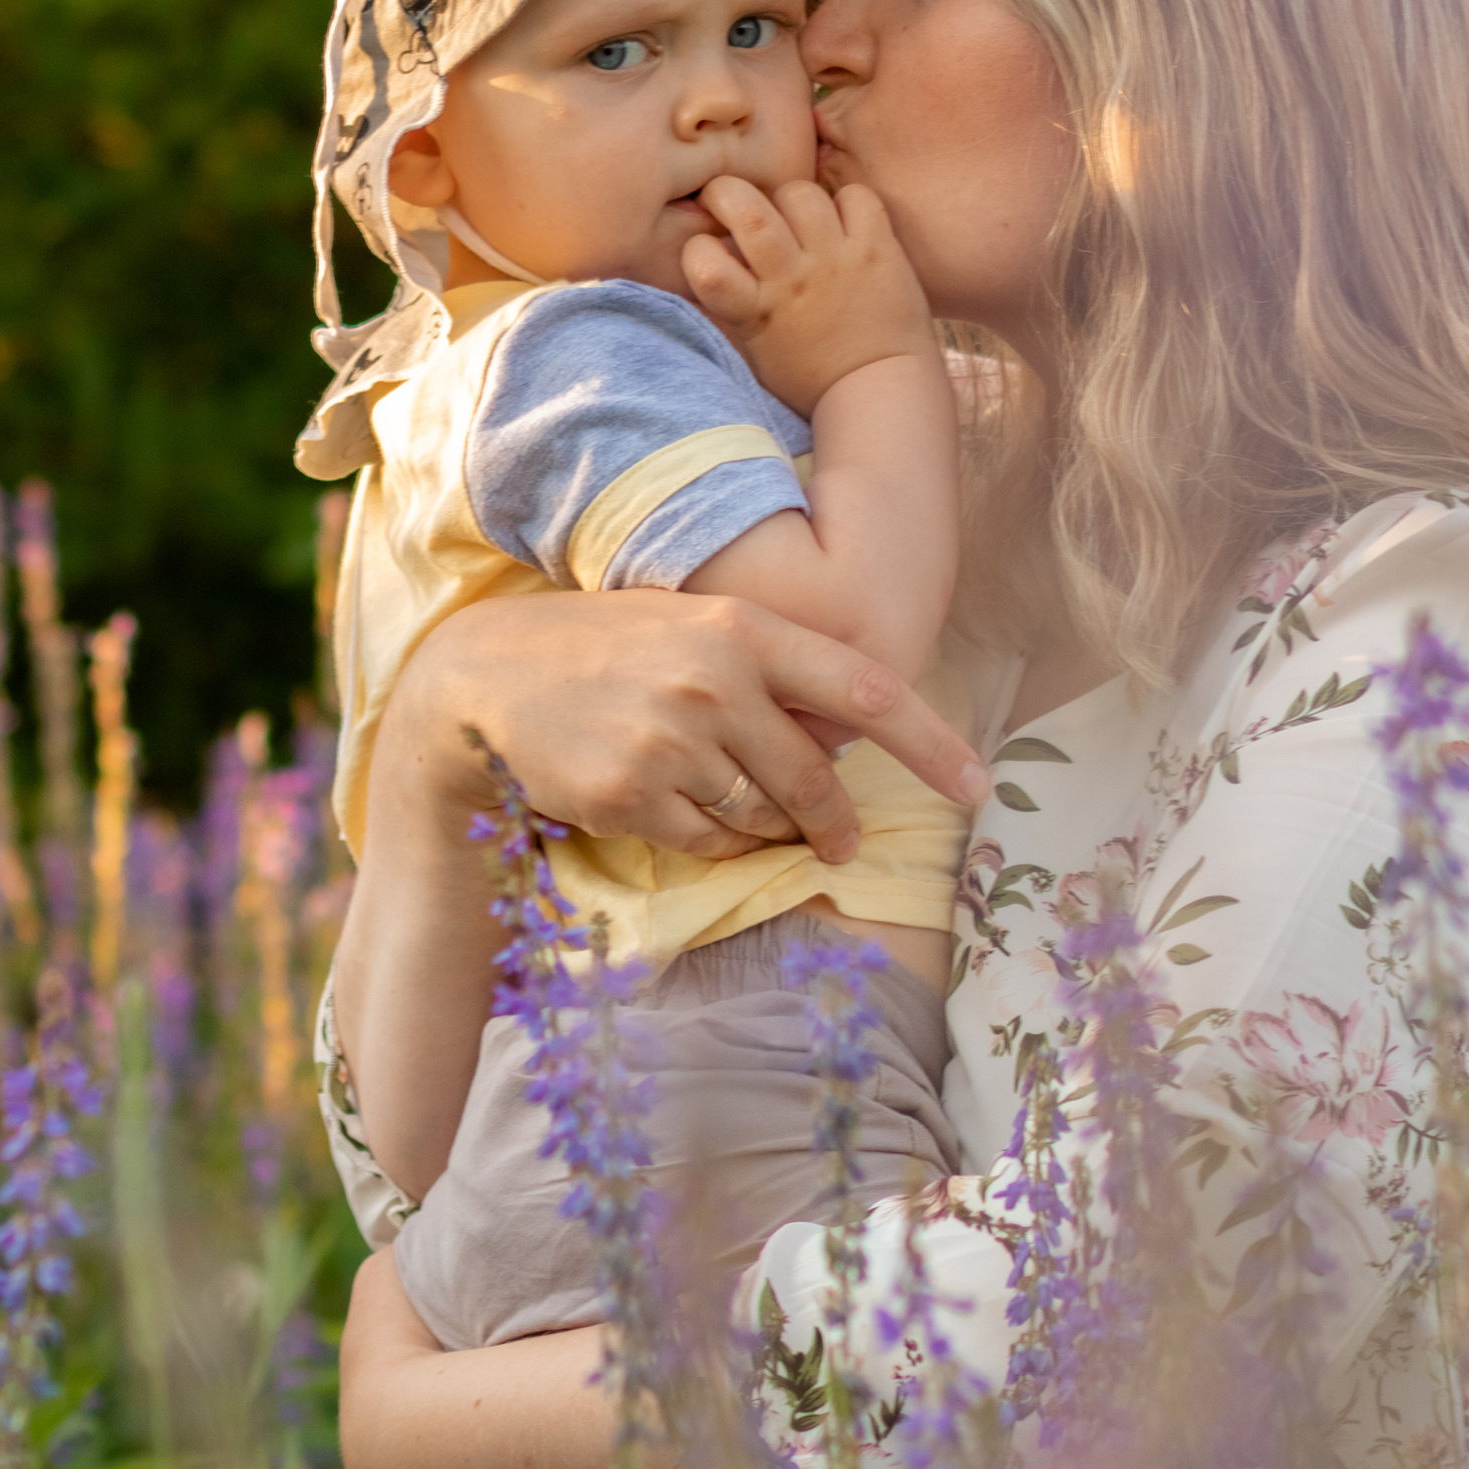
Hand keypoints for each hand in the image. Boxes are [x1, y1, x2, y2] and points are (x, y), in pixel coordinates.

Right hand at [394, 583, 985, 870]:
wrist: (489, 674)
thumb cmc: (607, 647)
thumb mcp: (693, 624)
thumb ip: (768, 667)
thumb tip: (847, 736)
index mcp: (743, 629)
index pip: (865, 690)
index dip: (931, 744)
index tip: (979, 787)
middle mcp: (715, 681)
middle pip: (815, 777)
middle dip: (835, 821)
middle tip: (841, 841)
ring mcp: (673, 741)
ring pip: (762, 817)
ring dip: (768, 830)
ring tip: (737, 810)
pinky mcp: (634, 796)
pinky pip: (710, 844)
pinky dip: (715, 844)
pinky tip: (684, 814)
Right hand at [681, 175, 937, 419]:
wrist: (881, 393)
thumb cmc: (811, 377)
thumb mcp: (754, 348)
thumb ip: (729, 306)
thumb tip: (706, 257)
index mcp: (755, 311)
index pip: (703, 262)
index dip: (697, 247)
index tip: (708, 250)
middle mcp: (792, 279)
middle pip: (746, 208)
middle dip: (727, 192)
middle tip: (733, 203)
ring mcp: (836, 260)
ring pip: (799, 194)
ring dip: (789, 198)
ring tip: (795, 218)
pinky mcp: (877, 249)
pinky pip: (855, 197)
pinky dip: (847, 201)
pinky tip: (842, 223)